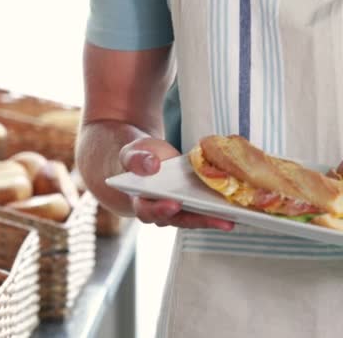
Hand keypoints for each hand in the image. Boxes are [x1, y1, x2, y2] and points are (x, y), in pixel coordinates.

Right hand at [119, 137, 233, 230]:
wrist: (150, 158)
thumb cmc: (140, 157)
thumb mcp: (133, 152)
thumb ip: (136, 159)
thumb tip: (151, 166)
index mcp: (140, 201)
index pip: (148, 210)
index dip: (161, 209)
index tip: (175, 203)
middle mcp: (161, 211)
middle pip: (178, 220)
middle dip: (200, 220)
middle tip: (221, 219)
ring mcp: (179, 210)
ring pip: (196, 218)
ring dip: (215, 219)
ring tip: (235, 216)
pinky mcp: (194, 205)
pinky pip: (207, 210)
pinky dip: (220, 209)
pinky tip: (238, 206)